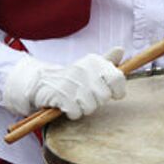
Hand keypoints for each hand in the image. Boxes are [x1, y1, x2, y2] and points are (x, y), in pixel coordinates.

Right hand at [3, 49, 125, 120]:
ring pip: (91, 107)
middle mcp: (83, 68)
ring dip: (84, 108)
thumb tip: (121, 50)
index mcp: (94, 61)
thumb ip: (107, 60)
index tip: (110, 92)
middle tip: (86, 94)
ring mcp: (71, 82)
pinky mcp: (61, 95)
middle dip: (96, 100)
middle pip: (104, 97)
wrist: (42, 80)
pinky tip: (67, 104)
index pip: (117, 79)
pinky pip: (76, 113)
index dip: (117, 91)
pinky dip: (73, 113)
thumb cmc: (73, 77)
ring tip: (76, 99)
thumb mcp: (90, 66)